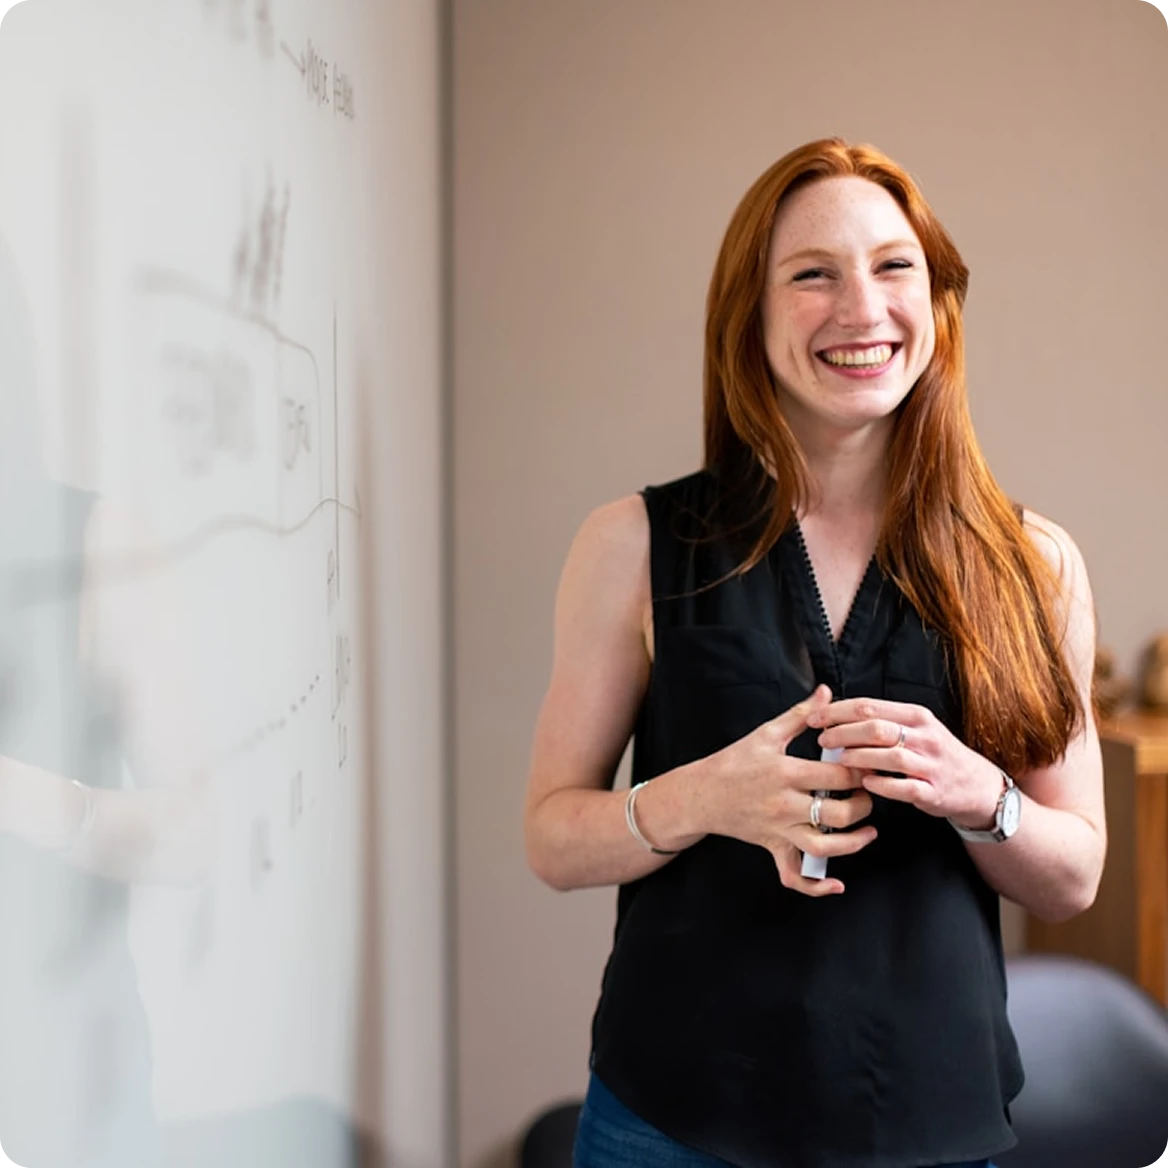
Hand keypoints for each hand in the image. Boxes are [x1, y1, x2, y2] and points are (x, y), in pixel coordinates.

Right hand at [706, 684, 876, 895]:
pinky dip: (816, 887)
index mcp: (785, 772)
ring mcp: (779, 830)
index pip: (837, 776)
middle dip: (863, 804)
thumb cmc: (734, 761)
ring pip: (825, 848)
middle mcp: (784, 805)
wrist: (701, 794)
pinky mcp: (773, 848)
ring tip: (869, 830)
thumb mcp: (766, 733)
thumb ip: (801, 714)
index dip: (862, 771)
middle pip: (839, 814)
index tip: (872, 764)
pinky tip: (837, 884)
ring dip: (854, 843)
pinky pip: (795, 876)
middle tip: (870, 793)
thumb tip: (826, 692)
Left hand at [807, 698, 1003, 828]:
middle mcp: (924, 736)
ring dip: (859, 757)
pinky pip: (904, 787)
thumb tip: (836, 714)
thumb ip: (881, 720)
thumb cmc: (935, 754)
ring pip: (890, 755)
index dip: (837, 711)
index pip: (869, 706)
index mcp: (915, 716)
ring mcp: (930, 764)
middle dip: (843, 732)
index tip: (815, 718)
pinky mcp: (933, 791)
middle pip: (876, 728)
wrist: (976, 785)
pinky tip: (865, 783)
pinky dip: (882, 784)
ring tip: (839, 760)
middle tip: (822, 739)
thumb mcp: (915, 728)